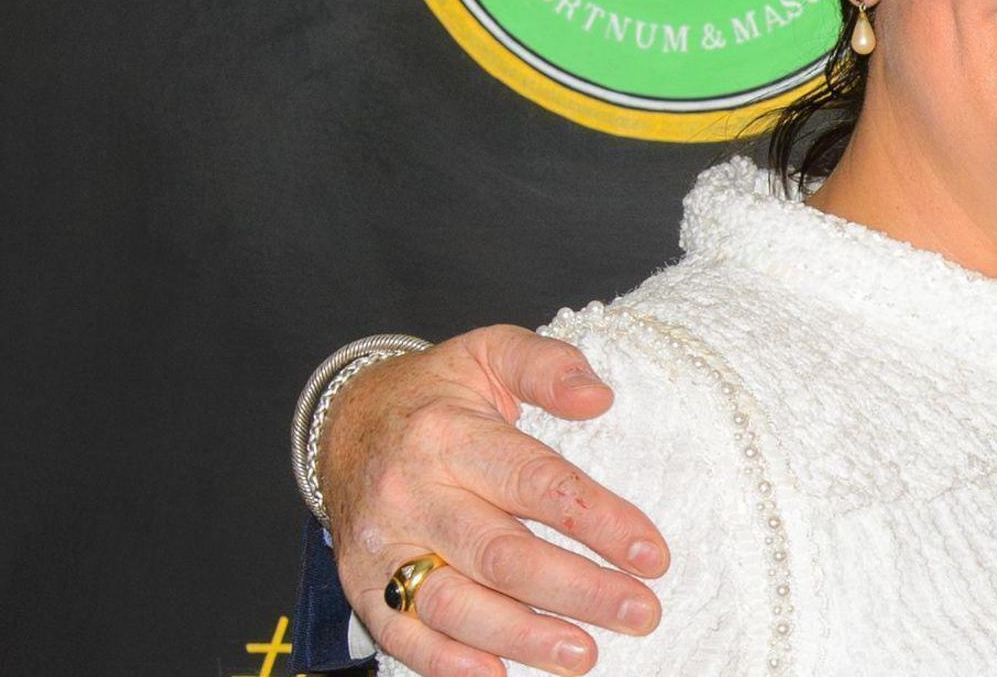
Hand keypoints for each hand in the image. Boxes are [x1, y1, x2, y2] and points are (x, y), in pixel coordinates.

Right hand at [320, 325, 668, 676]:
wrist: (343, 423)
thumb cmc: (436, 392)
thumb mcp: (489, 351)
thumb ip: (547, 365)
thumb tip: (598, 396)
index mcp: (447, 435)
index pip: (535, 483)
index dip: (599, 521)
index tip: (654, 554)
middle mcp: (411, 495)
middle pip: (502, 553)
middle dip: (578, 590)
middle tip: (641, 612)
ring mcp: (382, 547)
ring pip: (456, 604)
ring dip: (523, 636)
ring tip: (584, 654)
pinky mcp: (363, 586)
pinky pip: (404, 635)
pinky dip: (450, 664)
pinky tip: (501, 674)